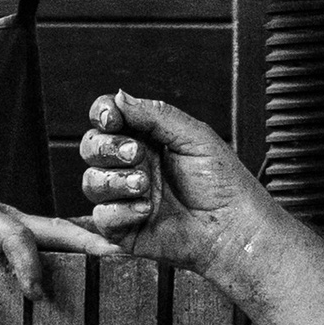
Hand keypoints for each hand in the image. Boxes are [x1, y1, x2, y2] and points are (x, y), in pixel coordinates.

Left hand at [0, 160, 110, 305]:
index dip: (27, 263)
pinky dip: (74, 251)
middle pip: (53, 227)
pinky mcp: (16, 231)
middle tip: (116, 258)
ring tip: (120, 264)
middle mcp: (7, 215)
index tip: (35, 293)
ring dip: (87, 246)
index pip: (14, 236)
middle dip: (85, 242)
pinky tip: (93, 270)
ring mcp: (16, 222)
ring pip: (57, 232)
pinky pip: (50, 240)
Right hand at [76, 92, 261, 277]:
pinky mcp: (123, 227)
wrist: (231, 227)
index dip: (103, 114)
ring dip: (114, 181)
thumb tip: (119, 97)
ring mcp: (125, 196)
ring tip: (144, 185)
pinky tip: (146, 210)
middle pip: (92, 147)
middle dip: (107, 148)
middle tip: (135, 154)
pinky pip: (102, 216)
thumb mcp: (194, 136)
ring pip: (91, 182)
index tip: (111, 119)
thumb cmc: (223, 183)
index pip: (109, 119)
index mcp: (148, 138)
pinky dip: (120, 211)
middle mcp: (132, 165)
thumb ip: (155, 114)